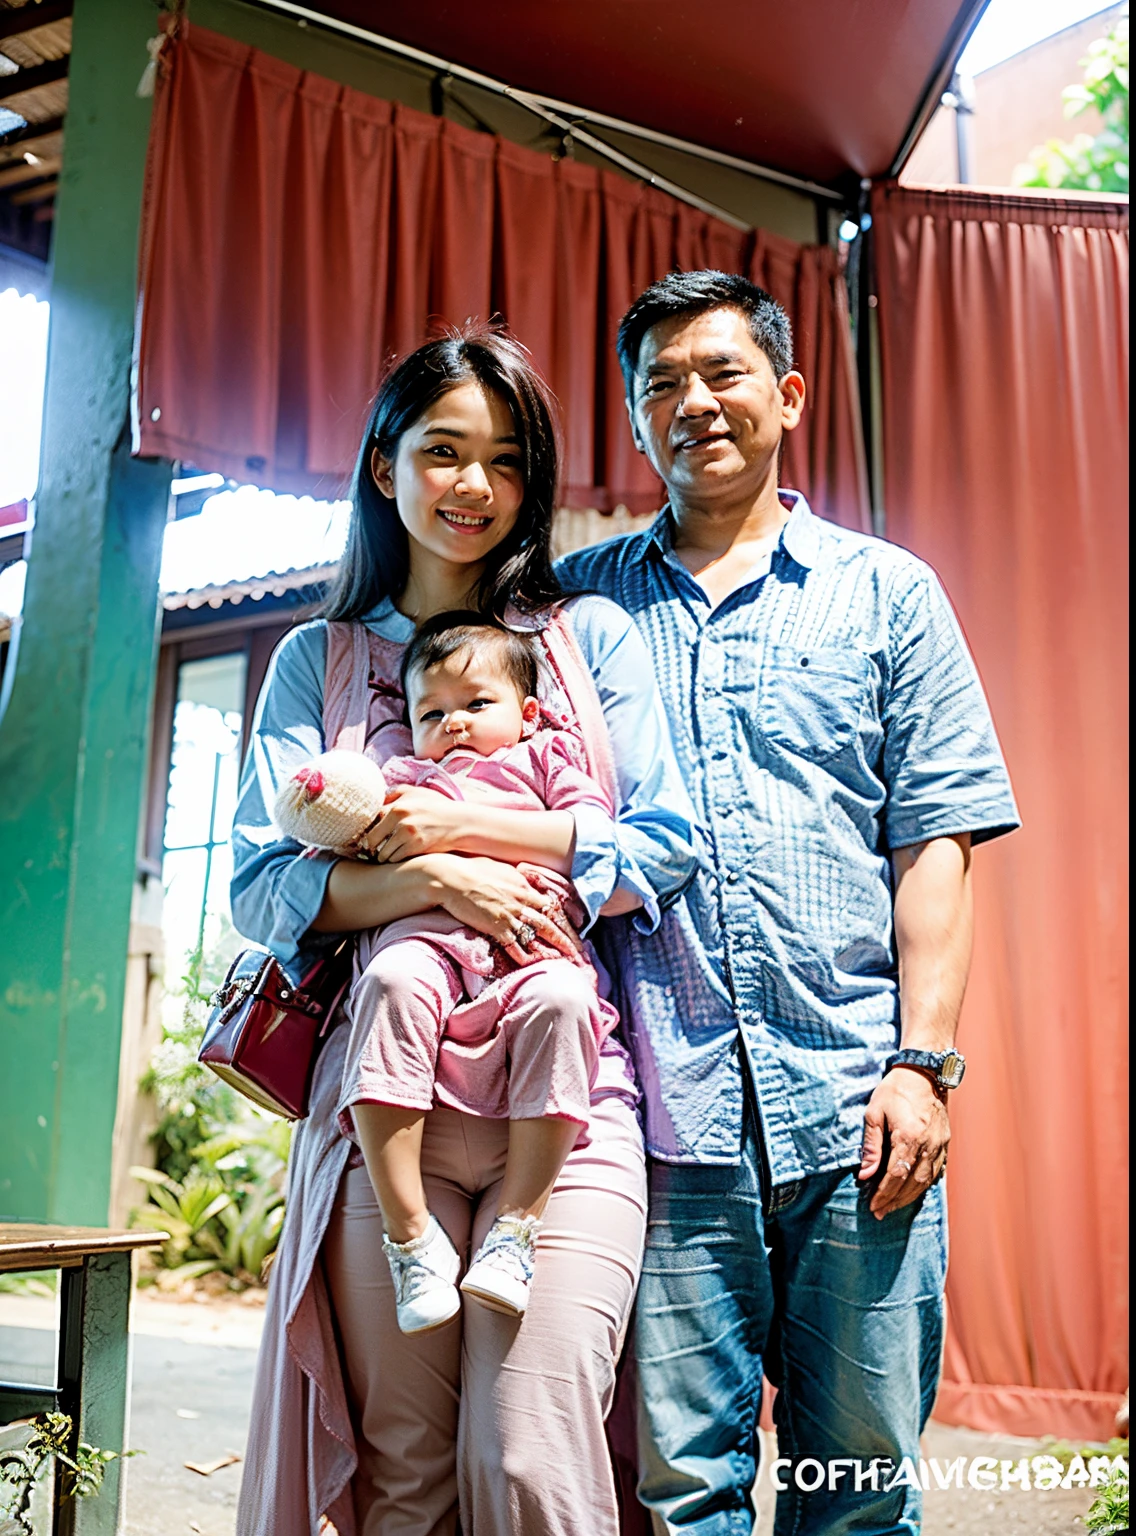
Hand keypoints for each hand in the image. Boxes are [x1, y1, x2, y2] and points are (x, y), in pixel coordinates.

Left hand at [359, 787, 464, 862]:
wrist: (458, 823)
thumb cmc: (436, 807)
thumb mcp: (416, 793)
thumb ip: (395, 793)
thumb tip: (377, 799)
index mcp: (397, 806)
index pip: (370, 821)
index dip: (368, 830)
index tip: (370, 836)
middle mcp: (400, 819)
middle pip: (371, 840)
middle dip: (372, 847)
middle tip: (375, 850)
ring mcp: (407, 834)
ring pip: (382, 853)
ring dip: (384, 856)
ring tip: (390, 853)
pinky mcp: (415, 847)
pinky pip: (394, 859)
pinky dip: (395, 860)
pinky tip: (401, 856)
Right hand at [426, 854, 581, 965]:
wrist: (450, 878)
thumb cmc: (472, 869)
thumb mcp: (502, 868)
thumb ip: (518, 878)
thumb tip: (528, 883)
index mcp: (524, 886)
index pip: (552, 905)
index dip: (566, 918)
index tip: (577, 928)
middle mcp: (521, 901)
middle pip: (551, 922)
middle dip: (568, 938)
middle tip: (580, 951)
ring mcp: (509, 915)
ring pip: (538, 935)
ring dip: (554, 949)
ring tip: (567, 961)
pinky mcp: (495, 927)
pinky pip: (515, 946)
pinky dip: (526, 957)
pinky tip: (536, 965)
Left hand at [857, 1068, 949, 1219]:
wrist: (924, 1073)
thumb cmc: (895, 1090)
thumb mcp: (874, 1112)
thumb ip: (871, 1145)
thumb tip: (865, 1174)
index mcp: (908, 1136)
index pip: (896, 1175)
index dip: (884, 1193)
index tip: (873, 1205)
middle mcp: (928, 1144)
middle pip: (912, 1182)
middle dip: (895, 1200)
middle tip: (881, 1212)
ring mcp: (939, 1144)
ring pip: (926, 1180)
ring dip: (909, 1196)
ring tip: (894, 1206)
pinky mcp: (945, 1142)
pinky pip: (936, 1171)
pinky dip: (924, 1184)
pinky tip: (913, 1191)